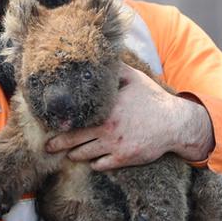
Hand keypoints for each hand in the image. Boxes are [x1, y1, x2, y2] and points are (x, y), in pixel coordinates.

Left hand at [44, 64, 214, 169]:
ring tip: (68, 153)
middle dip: (57, 145)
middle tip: (47, 147)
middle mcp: (106, 128)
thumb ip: (114, 70)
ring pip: (83, 155)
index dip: (60, 123)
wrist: (174, 123)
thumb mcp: (133, 79)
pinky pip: (99, 165)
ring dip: (74, 154)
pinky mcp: (123, 158)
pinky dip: (93, 163)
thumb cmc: (152, 99)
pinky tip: (91, 159)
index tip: (50, 124)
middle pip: (72, 140)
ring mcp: (114, 145)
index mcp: (105, 108)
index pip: (75, 118)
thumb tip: (101, 55)